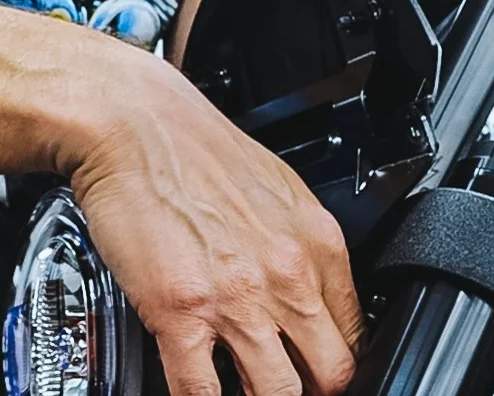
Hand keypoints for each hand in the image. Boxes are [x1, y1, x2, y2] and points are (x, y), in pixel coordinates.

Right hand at [66, 51, 361, 395]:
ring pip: (278, 394)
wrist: (136, 125)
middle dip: (314, 392)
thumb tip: (310, 294)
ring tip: (247, 393)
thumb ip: (301, 248)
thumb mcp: (281, 191)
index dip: (340, 364)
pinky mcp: (181, 312)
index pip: (357, 333)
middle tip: (293, 389)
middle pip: (332, 375)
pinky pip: (202, 392)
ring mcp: (238, 299)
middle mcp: (288, 275)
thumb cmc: (198, 151)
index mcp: (319, 244)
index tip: (322, 371)